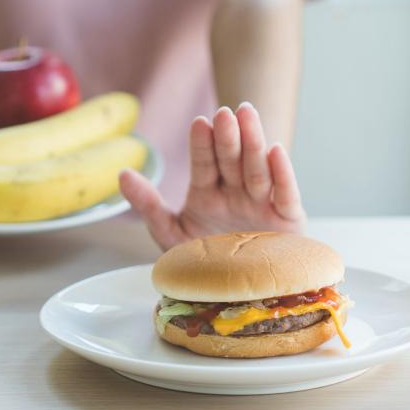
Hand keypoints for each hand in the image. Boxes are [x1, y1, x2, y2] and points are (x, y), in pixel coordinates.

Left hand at [120, 102, 305, 250]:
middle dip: (228, 137)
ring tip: (248, 115)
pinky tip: (275, 151)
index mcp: (207, 191)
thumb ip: (148, 205)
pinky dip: (282, 173)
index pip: (203, 162)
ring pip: (257, 168)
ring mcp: (262, 202)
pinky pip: (285, 193)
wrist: (236, 295)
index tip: (199, 123)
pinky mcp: (288, 218)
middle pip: (231, 159)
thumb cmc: (205, 263)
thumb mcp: (170, 233)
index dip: (202, 144)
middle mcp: (235, 191)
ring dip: (253, 142)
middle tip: (225, 113)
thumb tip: (122, 174)